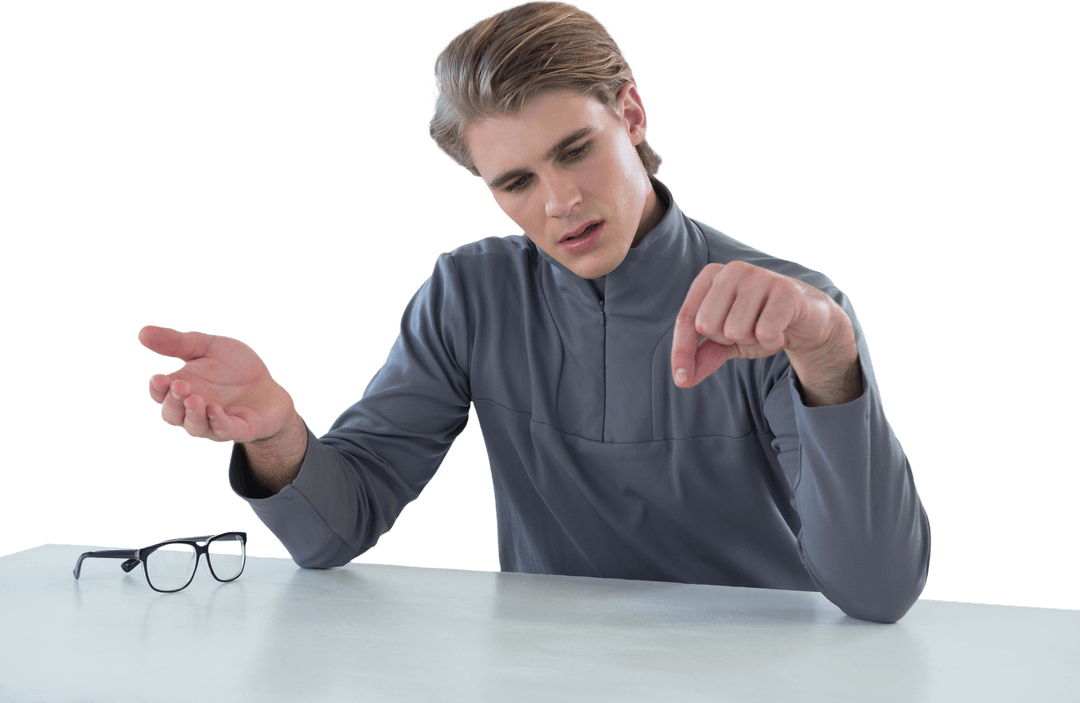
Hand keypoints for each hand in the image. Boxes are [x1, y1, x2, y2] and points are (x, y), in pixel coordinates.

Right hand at [139, 325, 297, 443]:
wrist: (268, 383)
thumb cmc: (234, 366)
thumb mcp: (208, 347)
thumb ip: (178, 343)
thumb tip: (142, 332)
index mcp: (183, 389)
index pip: (161, 395)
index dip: (157, 389)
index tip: (159, 378)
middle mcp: (195, 410)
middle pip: (173, 415)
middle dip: (173, 402)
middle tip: (180, 386)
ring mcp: (215, 422)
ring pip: (195, 427)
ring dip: (193, 415)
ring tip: (194, 400)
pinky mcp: (240, 428)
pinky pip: (225, 431)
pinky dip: (218, 422)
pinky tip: (215, 409)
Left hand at [671, 262, 855, 391]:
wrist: (806, 321)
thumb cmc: (759, 323)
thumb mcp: (726, 341)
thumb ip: (702, 355)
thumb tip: (682, 379)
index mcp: (711, 275)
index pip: (686, 318)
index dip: (681, 351)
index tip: (681, 379)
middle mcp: (732, 270)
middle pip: (707, 325)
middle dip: (727, 339)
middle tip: (747, 330)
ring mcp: (759, 277)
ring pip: (735, 330)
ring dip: (751, 340)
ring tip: (764, 326)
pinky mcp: (785, 290)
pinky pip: (764, 332)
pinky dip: (771, 341)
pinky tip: (781, 330)